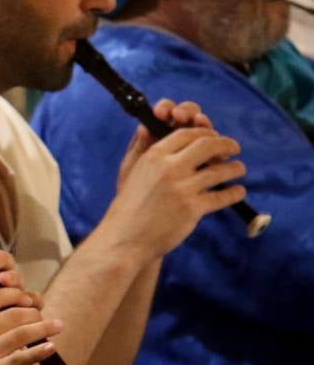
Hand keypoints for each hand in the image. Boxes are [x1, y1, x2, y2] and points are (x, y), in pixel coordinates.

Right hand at [0, 287, 60, 364]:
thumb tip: (12, 312)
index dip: (16, 295)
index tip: (29, 300)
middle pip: (12, 314)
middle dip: (34, 313)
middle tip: (45, 317)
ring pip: (21, 333)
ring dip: (44, 327)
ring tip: (58, 326)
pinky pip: (22, 359)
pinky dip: (39, 352)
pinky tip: (51, 348)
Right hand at [105, 99, 244, 256]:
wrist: (126, 237)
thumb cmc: (128, 205)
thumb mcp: (130, 171)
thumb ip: (142, 148)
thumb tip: (147, 128)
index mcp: (154, 156)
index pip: (186, 134)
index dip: (204, 133)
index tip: (214, 137)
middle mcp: (169, 168)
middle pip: (207, 146)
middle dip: (225, 144)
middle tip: (234, 147)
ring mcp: (182, 188)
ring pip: (219, 171)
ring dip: (234, 168)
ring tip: (239, 169)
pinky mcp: (192, 208)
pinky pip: (221, 196)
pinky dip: (234, 193)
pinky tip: (238, 191)